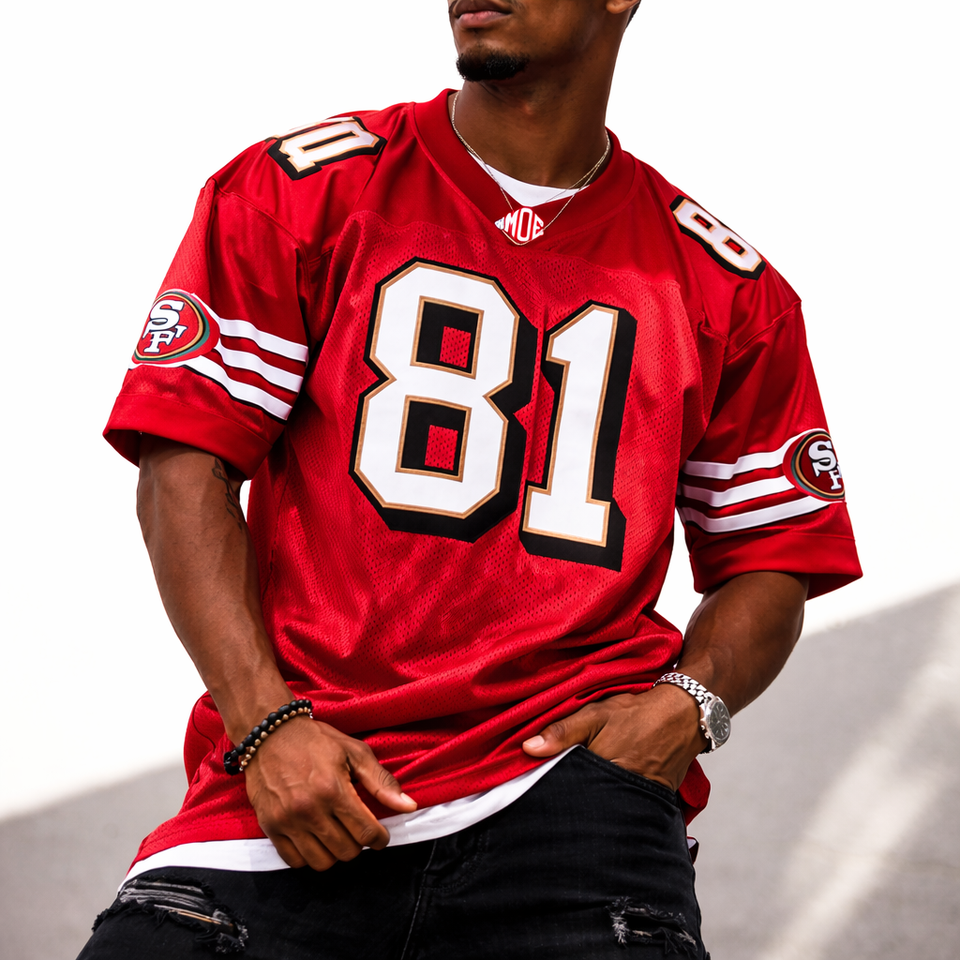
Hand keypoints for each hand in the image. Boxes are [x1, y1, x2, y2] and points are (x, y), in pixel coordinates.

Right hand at [244, 717, 416, 870]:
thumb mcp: (354, 752)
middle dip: (358, 843)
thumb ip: (381, 782)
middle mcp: (310, 809)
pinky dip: (309, 856)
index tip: (380, 835)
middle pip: (346, 851)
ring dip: (335, 852)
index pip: (366, 833)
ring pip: (322, 862)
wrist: (270, 734)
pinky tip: (315, 839)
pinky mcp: (270, 826)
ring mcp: (287, 821)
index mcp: (333, 789)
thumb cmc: (315, 741)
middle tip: (356, 829)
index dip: (379, 838)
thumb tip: (408, 806)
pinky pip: (295, 861)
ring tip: (336, 834)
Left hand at [522, 685, 706, 791]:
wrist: (684, 716)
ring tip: (579, 795)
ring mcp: (638, 799)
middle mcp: (621, 792)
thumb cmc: (637, 714)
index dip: (553, 786)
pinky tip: (603, 794)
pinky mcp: (651, 802)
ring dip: (592, 800)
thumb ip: (562, 732)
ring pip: (604, 805)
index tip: (537, 785)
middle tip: (554, 794)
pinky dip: (612, 800)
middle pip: (585, 802)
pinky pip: (624, 806)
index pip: (567, 789)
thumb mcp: (595, 714)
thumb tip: (528, 748)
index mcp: (603, 771)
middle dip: (571, 797)